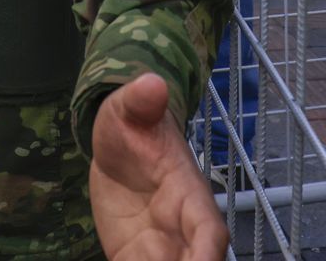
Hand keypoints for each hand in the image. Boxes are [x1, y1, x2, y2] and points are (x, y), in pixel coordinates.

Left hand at [90, 74, 226, 260]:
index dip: (207, 253)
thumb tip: (151, 82)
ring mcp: (158, 246)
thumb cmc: (131, 125)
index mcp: (186, 195)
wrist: (116, 145)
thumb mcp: (127, 109)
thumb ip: (140, 100)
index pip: (208, 231)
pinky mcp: (132, 256)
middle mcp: (179, 228)